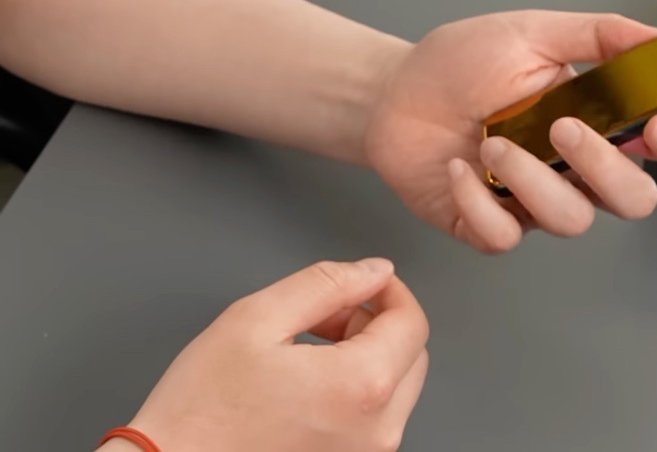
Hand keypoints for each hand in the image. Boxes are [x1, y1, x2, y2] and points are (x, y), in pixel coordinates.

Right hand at [116, 259, 428, 451]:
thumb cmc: (200, 411)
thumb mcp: (255, 319)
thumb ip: (326, 284)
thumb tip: (374, 271)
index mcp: (361, 386)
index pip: (413, 322)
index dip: (389, 291)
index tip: (363, 282)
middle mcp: (376, 429)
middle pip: (411, 355)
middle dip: (376, 324)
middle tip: (322, 318)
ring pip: (395, 388)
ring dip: (366, 358)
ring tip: (306, 352)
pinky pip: (375, 419)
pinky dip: (356, 393)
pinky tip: (307, 387)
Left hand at [364, 11, 656, 252]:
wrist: (393, 94)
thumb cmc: (459, 66)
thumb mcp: (532, 33)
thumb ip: (598, 35)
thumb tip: (654, 36)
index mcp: (596, 120)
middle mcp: (573, 167)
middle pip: (632, 198)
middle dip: (604, 169)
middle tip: (563, 130)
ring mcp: (534, 202)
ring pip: (570, 220)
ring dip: (531, 179)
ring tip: (492, 140)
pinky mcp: (489, 226)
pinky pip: (505, 236)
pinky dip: (478, 201)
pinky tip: (460, 168)